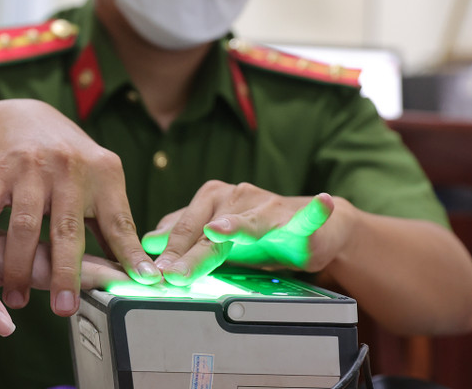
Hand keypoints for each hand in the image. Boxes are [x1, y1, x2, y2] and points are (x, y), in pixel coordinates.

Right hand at [0, 100, 160, 317]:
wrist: (22, 116)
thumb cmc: (68, 160)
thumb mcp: (98, 181)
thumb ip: (112, 224)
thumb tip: (138, 273)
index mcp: (103, 174)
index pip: (119, 221)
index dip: (129, 254)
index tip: (140, 284)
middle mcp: (69, 168)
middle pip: (67, 229)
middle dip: (65, 272)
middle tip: (65, 308)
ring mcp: (31, 168)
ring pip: (25, 226)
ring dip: (19, 267)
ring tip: (17, 298)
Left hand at [141, 181, 342, 285]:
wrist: (308, 225)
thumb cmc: (257, 232)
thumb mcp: (215, 236)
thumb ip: (183, 236)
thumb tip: (149, 241)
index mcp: (210, 199)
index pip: (183, 229)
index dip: (168, 252)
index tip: (154, 273)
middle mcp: (235, 197)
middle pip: (207, 231)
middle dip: (190, 253)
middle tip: (174, 274)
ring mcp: (266, 206)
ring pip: (246, 223)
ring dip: (233, 227)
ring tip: (218, 230)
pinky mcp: (297, 219)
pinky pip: (305, 217)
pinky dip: (313, 212)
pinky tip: (322, 203)